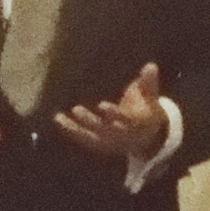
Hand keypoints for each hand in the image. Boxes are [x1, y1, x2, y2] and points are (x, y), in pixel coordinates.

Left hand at [48, 63, 171, 166]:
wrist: (147, 137)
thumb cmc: (146, 111)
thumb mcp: (150, 97)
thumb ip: (148, 82)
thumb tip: (150, 65)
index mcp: (137, 124)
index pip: (125, 121)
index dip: (114, 114)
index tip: (101, 106)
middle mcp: (123, 136)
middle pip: (105, 130)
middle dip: (90, 121)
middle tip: (76, 109)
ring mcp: (110, 142)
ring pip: (91, 137)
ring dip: (74, 128)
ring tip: (58, 117)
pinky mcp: (100, 145)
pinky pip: (84, 138)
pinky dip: (71, 130)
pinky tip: (59, 120)